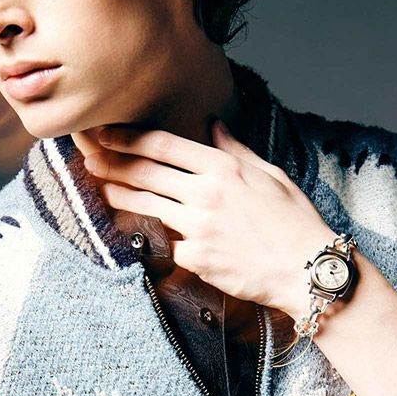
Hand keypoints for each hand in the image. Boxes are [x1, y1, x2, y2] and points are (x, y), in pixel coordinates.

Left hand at [82, 119, 336, 316]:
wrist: (307, 271)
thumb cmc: (294, 222)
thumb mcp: (270, 175)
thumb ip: (236, 149)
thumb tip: (214, 124)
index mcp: (224, 168)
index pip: (164, 145)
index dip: (128, 138)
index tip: (106, 133)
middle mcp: (206, 194)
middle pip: (146, 173)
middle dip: (113, 163)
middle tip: (89, 157)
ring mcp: (197, 227)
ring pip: (147, 205)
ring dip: (120, 195)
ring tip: (103, 187)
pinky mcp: (195, 258)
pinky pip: (172, 244)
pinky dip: (170, 239)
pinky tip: (168, 236)